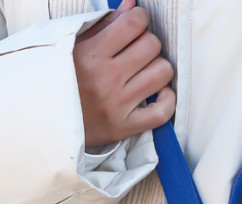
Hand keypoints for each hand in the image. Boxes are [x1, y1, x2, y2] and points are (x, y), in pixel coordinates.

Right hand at [73, 0, 175, 148]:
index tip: (137, 24)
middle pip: (152, 46)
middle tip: (140, 50)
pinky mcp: (126, 127)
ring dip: (159, 69)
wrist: (46, 119)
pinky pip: (163, 112)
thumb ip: (104, 23)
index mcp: (91, 53)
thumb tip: (132, 5)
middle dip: (149, 43)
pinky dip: (167, 100)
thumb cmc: (62, 77)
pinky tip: (159, 93)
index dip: (141, 19)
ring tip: (147, 71)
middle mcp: (107, 78)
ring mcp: (118, 104)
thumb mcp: (73, 44)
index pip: (133, 24)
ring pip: (162, 74)